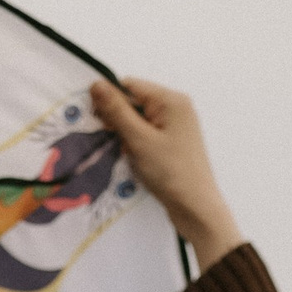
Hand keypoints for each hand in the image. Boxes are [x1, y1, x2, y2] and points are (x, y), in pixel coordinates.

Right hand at [89, 77, 246, 271]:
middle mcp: (175, 107)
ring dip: (126, 136)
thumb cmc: (170, 172)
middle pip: (134, 102)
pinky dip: (136, 145)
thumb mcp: (139, 139)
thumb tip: (96, 84)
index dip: (109, 100)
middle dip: (119, 121)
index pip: (130, 86)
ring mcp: (175, 125)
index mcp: (171, 100)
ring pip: (138, 121)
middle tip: (116, 142)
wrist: (196, 207)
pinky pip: (146, 134)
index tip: (96, 121)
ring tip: (130, 155)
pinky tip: (136, 160)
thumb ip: (117, 111)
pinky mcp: (173, 142)